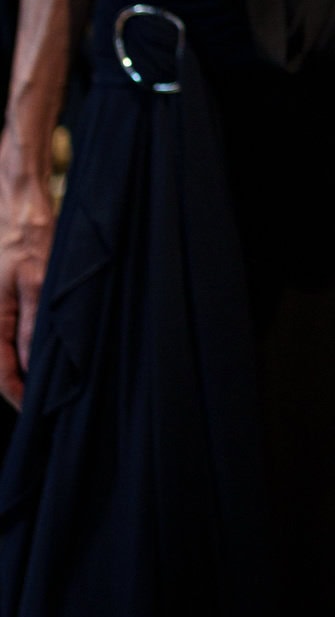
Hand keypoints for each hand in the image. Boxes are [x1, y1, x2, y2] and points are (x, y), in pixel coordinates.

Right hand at [0, 144, 56, 408]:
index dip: (18, 396)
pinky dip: (19, 345)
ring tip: (47, 379)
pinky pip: (5, 331)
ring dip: (20, 365)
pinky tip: (38, 349)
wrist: (17, 201)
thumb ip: (33, 326)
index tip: (36, 414)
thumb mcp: (37, 281)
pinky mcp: (0, 299)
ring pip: (2, 348)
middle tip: (47, 401)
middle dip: (19, 384)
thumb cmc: (27, 236)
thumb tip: (33, 366)